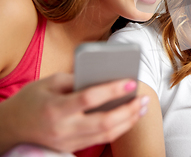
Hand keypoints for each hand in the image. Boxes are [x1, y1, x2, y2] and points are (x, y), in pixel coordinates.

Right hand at [1, 73, 148, 153]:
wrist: (11, 128)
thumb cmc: (32, 99)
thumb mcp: (49, 82)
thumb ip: (75, 79)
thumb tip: (104, 76)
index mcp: (56, 108)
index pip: (89, 99)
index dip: (112, 90)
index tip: (131, 82)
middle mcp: (63, 129)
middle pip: (103, 123)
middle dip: (128, 111)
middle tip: (144, 98)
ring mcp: (68, 142)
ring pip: (106, 135)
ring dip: (128, 121)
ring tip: (143, 107)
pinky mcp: (71, 148)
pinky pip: (100, 140)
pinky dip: (118, 129)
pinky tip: (129, 117)